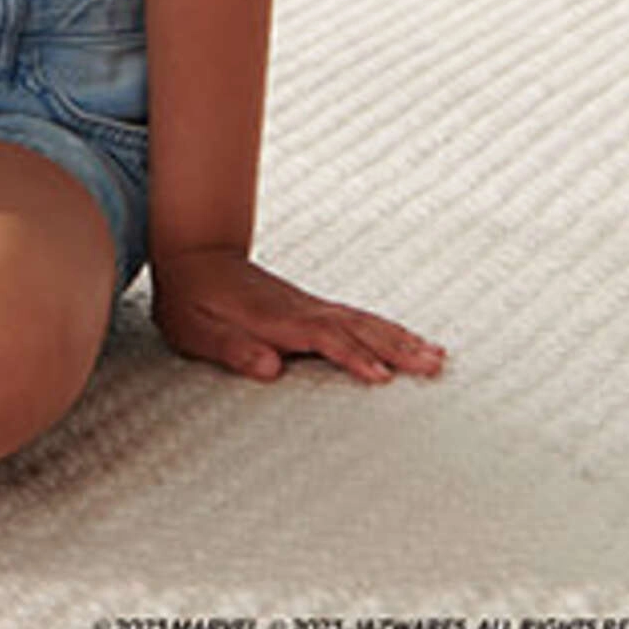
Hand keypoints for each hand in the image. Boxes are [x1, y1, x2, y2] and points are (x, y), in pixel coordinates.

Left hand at [151, 247, 446, 384]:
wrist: (193, 253)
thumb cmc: (190, 298)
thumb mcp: (195, 330)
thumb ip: (232, 348)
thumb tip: (270, 368)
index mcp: (273, 318)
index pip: (321, 338)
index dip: (351, 356)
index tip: (382, 376)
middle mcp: (299, 309)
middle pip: (354, 327)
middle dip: (395, 346)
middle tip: (434, 364)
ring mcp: (308, 305)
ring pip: (362, 320)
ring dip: (400, 337)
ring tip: (438, 356)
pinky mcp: (311, 308)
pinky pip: (356, 318)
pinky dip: (386, 329)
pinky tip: (408, 340)